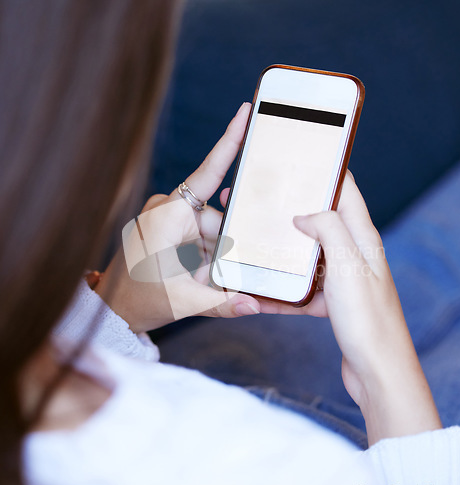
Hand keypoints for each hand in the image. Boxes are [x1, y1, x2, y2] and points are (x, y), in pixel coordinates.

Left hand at [94, 103, 260, 331]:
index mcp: (168, 216)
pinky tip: (197, 276)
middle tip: (216, 273)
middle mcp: (169, 209)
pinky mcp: (170, 228)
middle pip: (218, 217)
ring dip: (214, 256)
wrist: (115, 308)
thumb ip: (223, 302)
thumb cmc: (140, 299)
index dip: (229, 142)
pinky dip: (206, 256)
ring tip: (199, 281)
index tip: (245, 111)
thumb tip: (255, 305)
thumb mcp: (185, 301)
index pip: (207, 174)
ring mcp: (169, 218)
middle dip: (225, 247)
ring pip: (212, 229)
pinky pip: (201, 236)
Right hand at [248, 172, 441, 443]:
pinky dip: (281, 288)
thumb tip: (304, 213)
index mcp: (362, 238)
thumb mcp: (349, 266)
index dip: (326, 172)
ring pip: (306, 255)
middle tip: (261, 201)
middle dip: (292, 211)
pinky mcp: (330, 301)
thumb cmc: (368, 319)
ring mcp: (341, 278)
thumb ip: (329, 230)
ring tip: (252, 242)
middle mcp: (352, 254)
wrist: (377, 371)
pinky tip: (257, 291)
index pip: (346, 192)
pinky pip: (300, 288)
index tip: (301, 157)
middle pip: (320, 222)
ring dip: (282, 250)